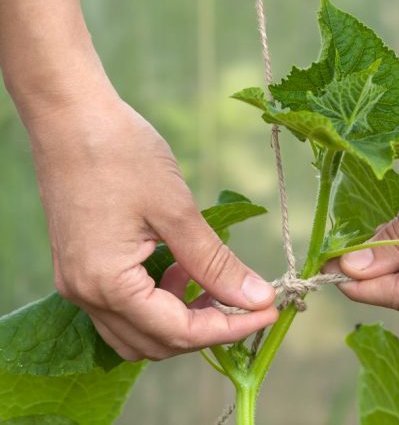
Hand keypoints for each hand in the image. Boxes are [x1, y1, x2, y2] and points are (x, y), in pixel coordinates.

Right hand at [27, 93, 277, 360]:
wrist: (71, 116)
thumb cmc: (122, 155)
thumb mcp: (176, 211)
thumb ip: (215, 264)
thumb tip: (256, 298)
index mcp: (107, 284)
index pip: (178, 332)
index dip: (229, 327)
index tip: (268, 311)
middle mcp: (86, 294)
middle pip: (156, 342)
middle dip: (207, 328)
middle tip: (246, 302)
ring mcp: (79, 283)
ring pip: (139, 332)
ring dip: (181, 320)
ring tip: (212, 284)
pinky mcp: (82, 268)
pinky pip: (124, 307)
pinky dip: (159, 302)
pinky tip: (180, 270)